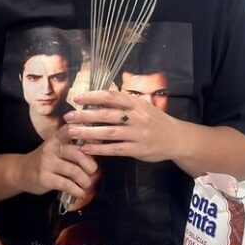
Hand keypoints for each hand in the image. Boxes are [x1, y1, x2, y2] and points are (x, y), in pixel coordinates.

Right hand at [17, 127, 100, 201]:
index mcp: (56, 139)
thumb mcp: (56, 148)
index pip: (69, 130)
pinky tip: (79, 192)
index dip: (84, 133)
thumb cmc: (46, 160)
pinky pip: (67, 185)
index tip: (96, 140)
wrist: (21, 172)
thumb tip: (100, 147)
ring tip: (86, 184)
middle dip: (90, 166)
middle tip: (92, 172)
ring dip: (85, 181)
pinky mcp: (45, 179)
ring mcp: (47, 164)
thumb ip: (75, 147)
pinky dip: (78, 191)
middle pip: (78, 153)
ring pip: (75, 171)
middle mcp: (51, 148)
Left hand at [65, 89, 180, 163]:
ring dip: (88, 132)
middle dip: (85, 116)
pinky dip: (99, 149)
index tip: (76, 98)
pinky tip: (85, 148)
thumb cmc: (155, 121)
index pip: (111, 96)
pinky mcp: (138, 149)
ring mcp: (137, 134)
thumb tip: (99, 95)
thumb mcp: (142, 106)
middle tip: (67, 117)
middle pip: (106, 115)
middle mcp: (137, 117)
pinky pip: (115, 149)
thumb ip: (123, 102)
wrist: (177, 138)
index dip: (92, 96)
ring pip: (108, 132)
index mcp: (136, 103)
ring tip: (71, 132)